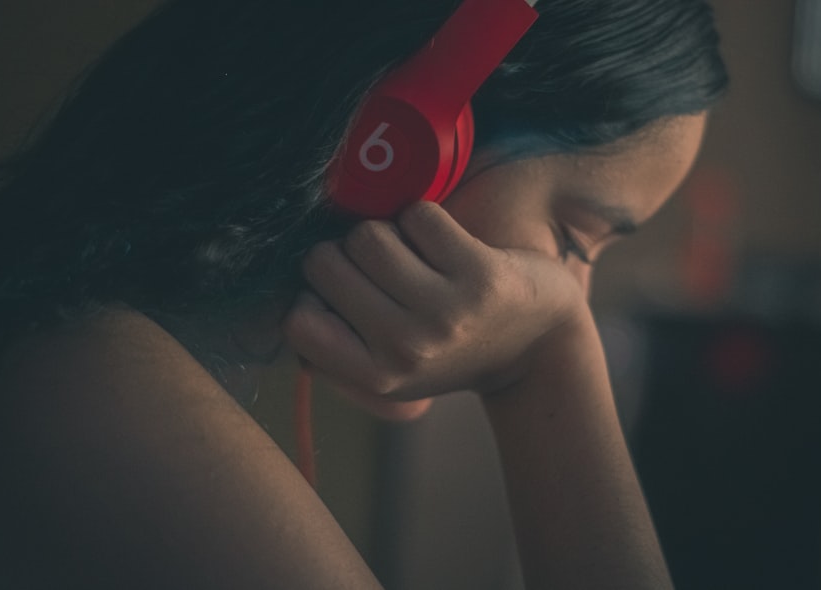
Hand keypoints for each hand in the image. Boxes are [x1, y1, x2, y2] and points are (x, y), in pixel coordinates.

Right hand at [283, 201, 586, 402]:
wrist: (540, 346)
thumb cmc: (452, 349)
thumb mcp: (392, 370)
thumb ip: (338, 346)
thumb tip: (279, 299)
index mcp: (377, 377)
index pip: (297, 321)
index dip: (310, 295)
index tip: (341, 295)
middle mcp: (406, 350)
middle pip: (325, 262)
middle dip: (348, 255)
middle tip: (386, 269)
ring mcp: (444, 313)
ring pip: (367, 234)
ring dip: (387, 233)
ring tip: (416, 256)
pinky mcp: (480, 274)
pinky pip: (417, 215)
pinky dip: (426, 219)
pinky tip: (446, 245)